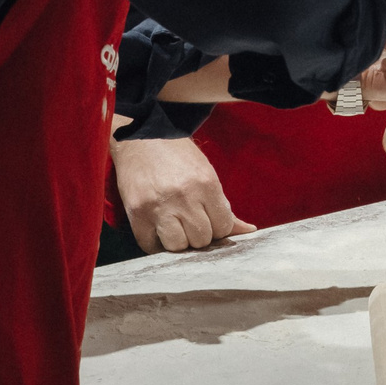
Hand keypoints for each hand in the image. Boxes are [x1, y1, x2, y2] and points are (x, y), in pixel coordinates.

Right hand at [112, 136, 254, 252]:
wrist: (143, 138)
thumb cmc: (178, 156)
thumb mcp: (207, 174)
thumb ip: (224, 206)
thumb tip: (248, 231)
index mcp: (206, 184)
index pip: (222, 227)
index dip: (218, 226)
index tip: (209, 218)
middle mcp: (183, 197)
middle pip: (201, 239)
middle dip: (199, 233)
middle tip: (191, 219)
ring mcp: (158, 207)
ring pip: (178, 246)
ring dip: (178, 240)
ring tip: (174, 224)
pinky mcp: (137, 214)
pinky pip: (151, 246)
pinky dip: (156, 242)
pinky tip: (158, 228)